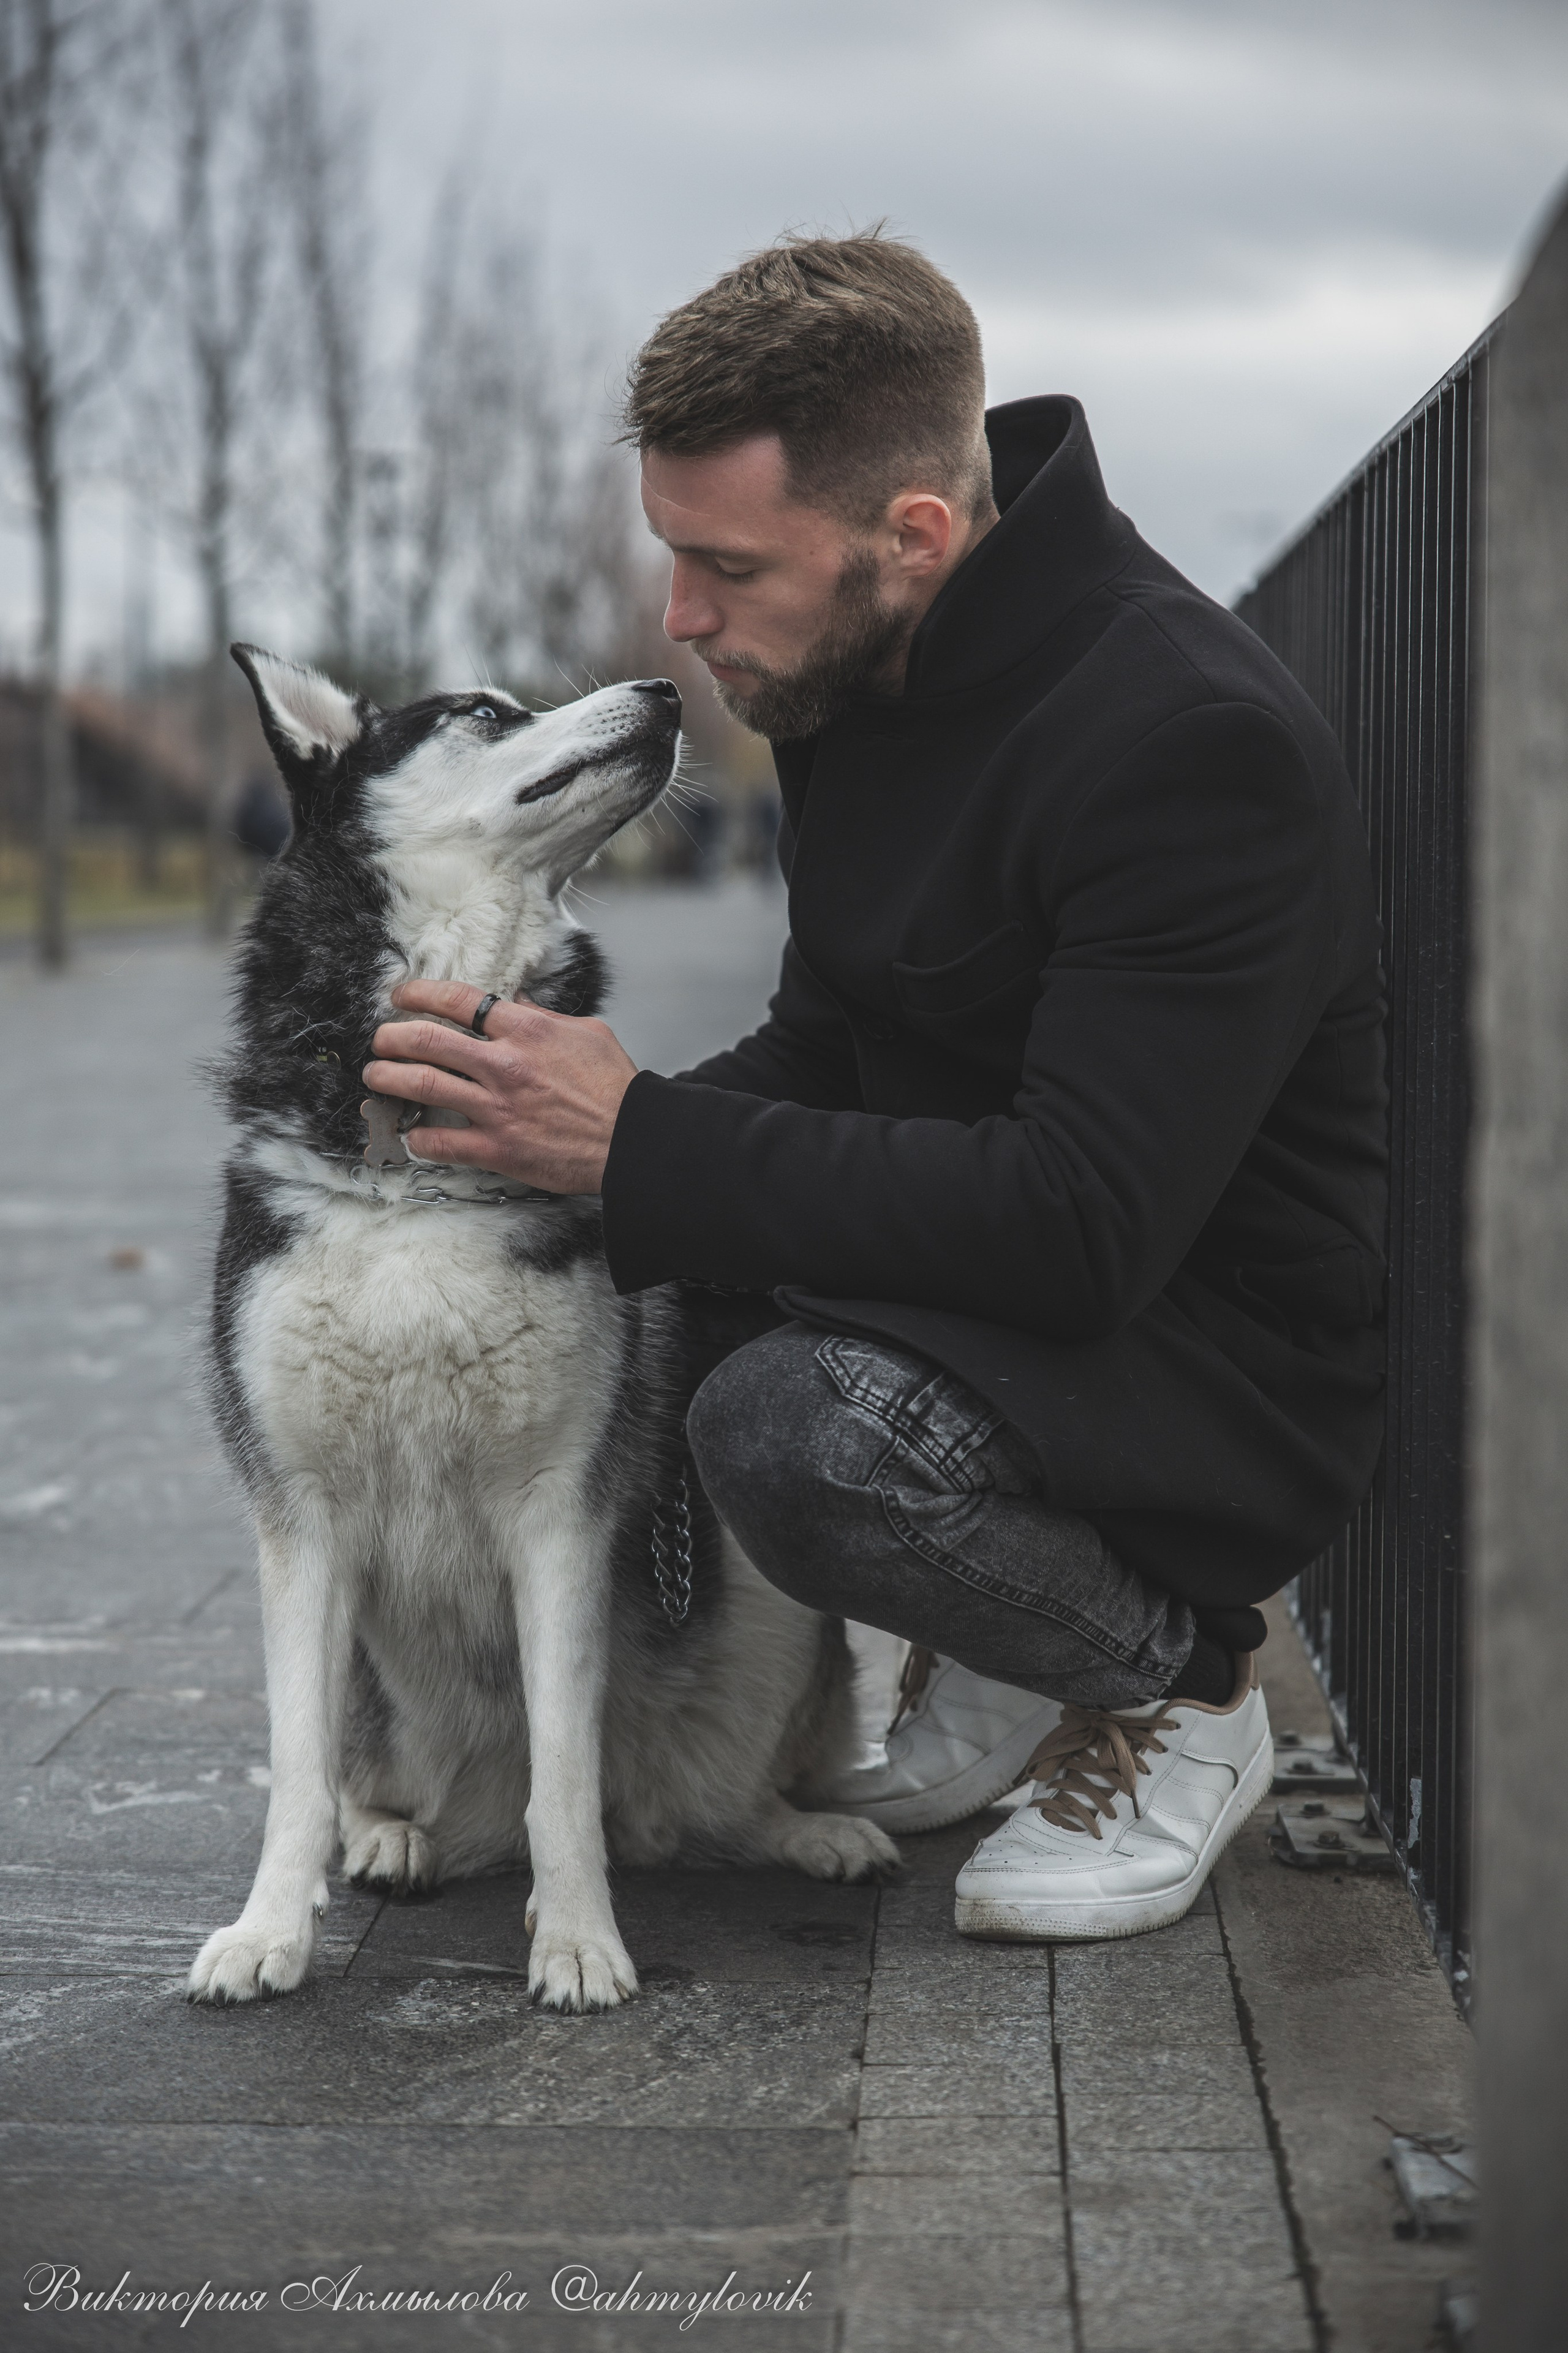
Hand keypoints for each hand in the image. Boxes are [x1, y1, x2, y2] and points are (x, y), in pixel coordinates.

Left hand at [361, 980, 637, 1195]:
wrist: (634, 1141)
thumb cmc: (616, 1090)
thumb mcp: (588, 1033)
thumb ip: (545, 1016)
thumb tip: (516, 1001)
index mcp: (527, 1030)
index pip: (458, 999)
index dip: (420, 993)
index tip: (402, 996)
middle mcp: (505, 1064)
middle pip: (427, 1039)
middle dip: (392, 1036)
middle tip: (381, 1039)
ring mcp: (497, 1108)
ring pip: (422, 1084)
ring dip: (388, 1078)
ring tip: (376, 1076)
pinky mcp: (497, 1148)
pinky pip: (440, 1142)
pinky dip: (418, 1138)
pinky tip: (410, 1134)